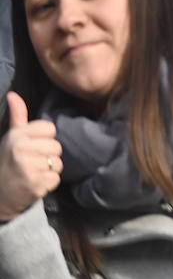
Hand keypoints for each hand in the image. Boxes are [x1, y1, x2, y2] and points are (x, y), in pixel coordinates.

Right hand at [0, 92, 61, 221]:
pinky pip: (56, 178)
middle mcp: (21, 150)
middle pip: (57, 147)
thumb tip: (13, 94)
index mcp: (17, 136)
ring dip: (49, 170)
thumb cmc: (7, 162)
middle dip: (48, 156)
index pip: (50, 129)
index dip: (44, 139)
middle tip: (32, 163)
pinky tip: (35, 184)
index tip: (32, 146)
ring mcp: (28, 168)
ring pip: (58, 163)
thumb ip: (17, 116)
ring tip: (33, 173)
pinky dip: (48, 183)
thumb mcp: (10, 138)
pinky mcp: (35, 184)